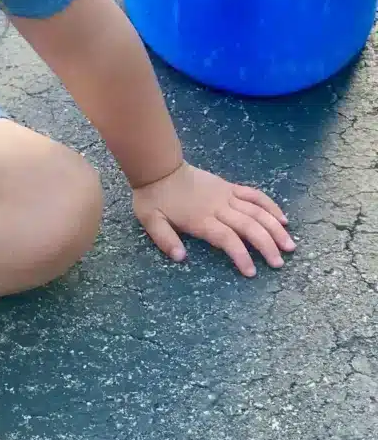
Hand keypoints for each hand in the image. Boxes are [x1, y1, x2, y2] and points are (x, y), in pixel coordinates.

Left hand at [133, 162, 294, 276]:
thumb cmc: (154, 198)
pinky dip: (270, 205)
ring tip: (290, 245)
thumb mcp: (151, 220)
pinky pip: (254, 195)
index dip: (241, 255)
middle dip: (267, 245)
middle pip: (249, 226)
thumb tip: (180, 258)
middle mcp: (219, 207)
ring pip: (257, 211)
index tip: (252, 272)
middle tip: (279, 263)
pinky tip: (282, 218)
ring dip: (275, 228)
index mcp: (201, 219)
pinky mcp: (229, 187)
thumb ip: (165, 240)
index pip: (227, 239)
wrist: (159, 168)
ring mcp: (227, 195)